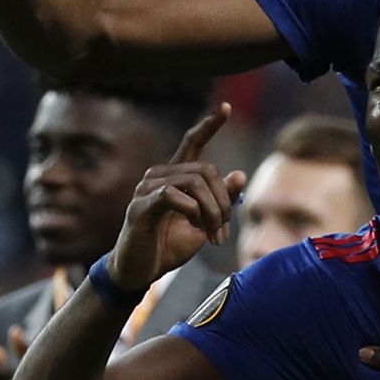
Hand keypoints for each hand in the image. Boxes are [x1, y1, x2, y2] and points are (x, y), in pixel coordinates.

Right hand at [107, 103, 246, 289]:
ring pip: (195, 182)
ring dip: (212, 211)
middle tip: (223, 232)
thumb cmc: (169, 245)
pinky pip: (174, 196)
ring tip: (212, 236)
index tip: (226, 107)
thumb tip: (240, 174)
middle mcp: (159, 175)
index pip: (192, 142)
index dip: (209, 125)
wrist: (139, 271)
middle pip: (206, 170)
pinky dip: (193, 212)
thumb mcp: (204, 223)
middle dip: (224, 201)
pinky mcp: (140, 206)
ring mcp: (146, 189)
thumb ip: (221, 200)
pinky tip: (194, 227)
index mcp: (175, 177)